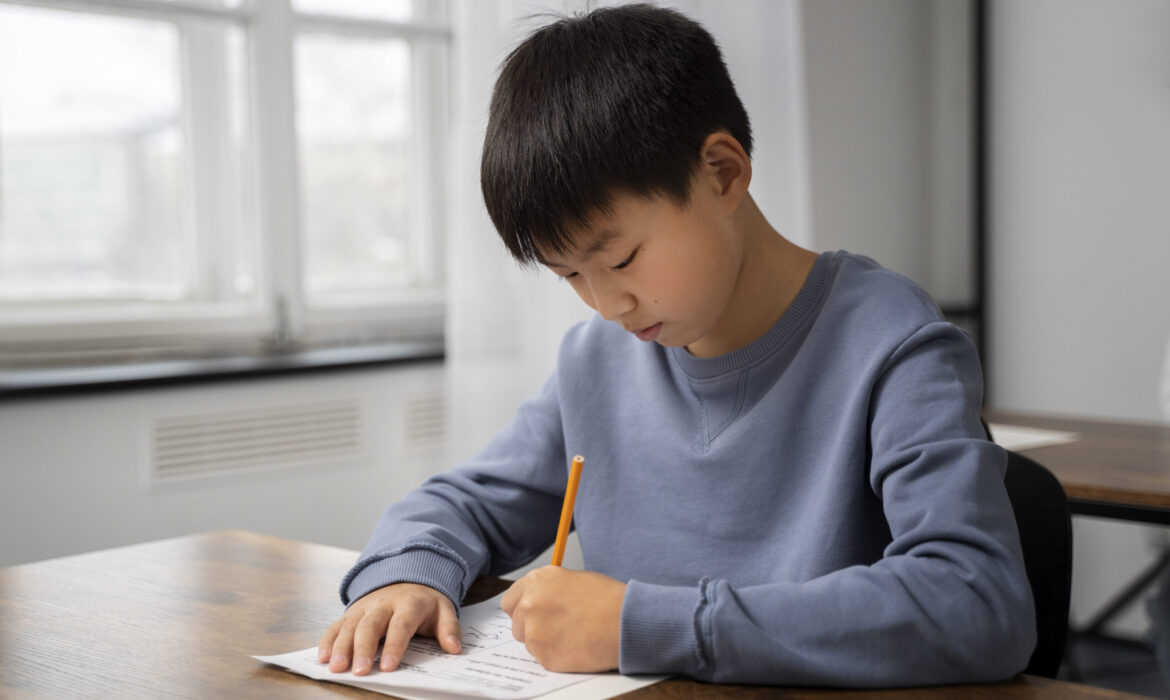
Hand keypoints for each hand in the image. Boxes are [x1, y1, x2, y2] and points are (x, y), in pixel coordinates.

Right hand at [316, 583, 461, 675]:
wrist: (407, 576)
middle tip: (359, 671)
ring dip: (341, 647)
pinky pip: (337, 625)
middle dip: (363, 649)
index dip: (394, 645)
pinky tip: (323, 657)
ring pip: (350, 626)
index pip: (401, 625)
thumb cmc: (425, 601)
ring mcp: (365, 607)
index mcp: (408, 603)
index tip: (388, 666)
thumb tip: (454, 648)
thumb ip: (450, 628)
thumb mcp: (443, 609)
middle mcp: (383, 604)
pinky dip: (328, 640)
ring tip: (337, 667)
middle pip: (370, 626)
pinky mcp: (352, 612)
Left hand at [501, 567, 625, 672]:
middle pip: (517, 624)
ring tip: (572, 635)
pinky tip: (576, 646)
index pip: (510, 601)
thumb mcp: (572, 579)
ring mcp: (534, 631)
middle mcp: (530, 604)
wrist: (625, 622)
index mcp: (537, 581)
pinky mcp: (544, 656)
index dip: (522, 609)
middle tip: (557, 628)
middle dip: (532, 627)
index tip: (532, 614)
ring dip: (545, 642)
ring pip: (529, 643)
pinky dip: (556, 655)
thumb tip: (539, 600)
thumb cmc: (607, 599)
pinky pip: (543, 658)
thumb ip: (548, 589)